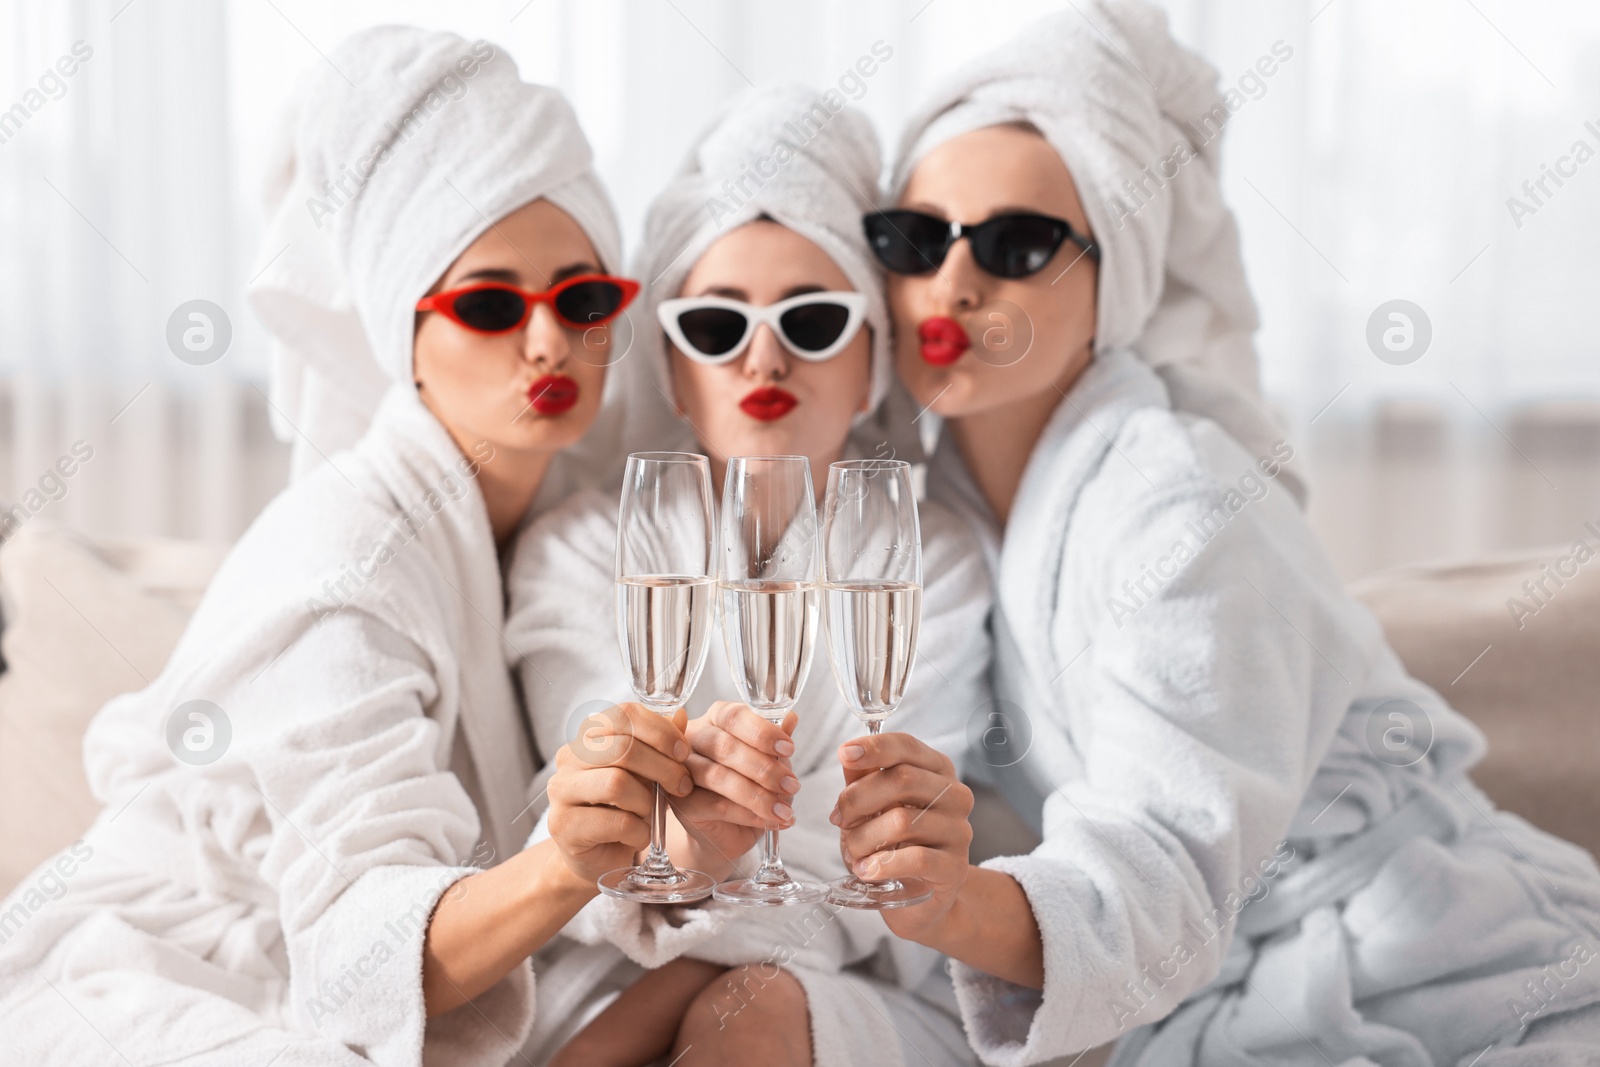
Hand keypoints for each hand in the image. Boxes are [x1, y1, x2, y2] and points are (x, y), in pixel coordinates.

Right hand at [546, 702, 693, 884]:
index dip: (661, 731)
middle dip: (663, 767)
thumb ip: (660, 744)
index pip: (624, 715)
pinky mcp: (563, 825)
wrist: (598, 856)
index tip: (683, 752)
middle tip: (682, 786)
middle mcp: (569, 757)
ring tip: (651, 814)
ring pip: (616, 784)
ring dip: (647, 802)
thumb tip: (680, 715)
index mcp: (589, 735)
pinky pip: (616, 822)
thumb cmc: (624, 808)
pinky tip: (640, 835)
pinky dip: (639, 831)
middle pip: (622, 749)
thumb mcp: (647, 772)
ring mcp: (562, 791)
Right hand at [668, 701, 799, 877]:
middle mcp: (692, 740)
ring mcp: (682, 772)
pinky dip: (750, 815)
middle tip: (792, 785)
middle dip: (764, 768)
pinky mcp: (682, 804)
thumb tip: (791, 718)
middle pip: (724, 746)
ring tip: (784, 810)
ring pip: (720, 777)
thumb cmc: (749, 788)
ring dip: (759, 796)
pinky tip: (772, 821)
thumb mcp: (770, 763)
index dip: (762, 731)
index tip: (788, 748)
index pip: (733, 716)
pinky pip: (718, 806)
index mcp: (715, 720)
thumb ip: (776, 742)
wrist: (727, 831)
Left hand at [831, 731, 973, 941]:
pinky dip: (882, 864)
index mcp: (936, 770)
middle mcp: (955, 795)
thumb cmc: (893, 844)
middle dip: (858, 799)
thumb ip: (863, 778)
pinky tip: (865, 870)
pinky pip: (915, 858)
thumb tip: (848, 754)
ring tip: (853, 851)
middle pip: (902, 779)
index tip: (843, 753)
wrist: (920, 898)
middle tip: (839, 819)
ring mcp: (959, 831)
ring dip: (863, 837)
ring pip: (902, 821)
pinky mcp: (955, 867)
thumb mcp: (873, 806)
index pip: (907, 746)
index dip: (874, 747)